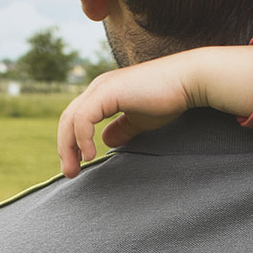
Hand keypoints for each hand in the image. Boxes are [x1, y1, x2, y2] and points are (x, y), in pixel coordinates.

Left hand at [57, 57, 198, 177]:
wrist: (187, 80)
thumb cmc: (168, 98)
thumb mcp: (139, 119)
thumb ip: (122, 129)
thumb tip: (106, 141)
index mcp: (103, 93)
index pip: (77, 118)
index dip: (72, 141)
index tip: (78, 163)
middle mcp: (98, 87)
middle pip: (68, 119)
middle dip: (65, 147)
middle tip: (70, 172)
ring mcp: (101, 88)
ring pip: (71, 119)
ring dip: (69, 146)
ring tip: (75, 168)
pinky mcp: (107, 92)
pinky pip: (84, 117)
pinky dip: (82, 137)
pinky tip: (91, 155)